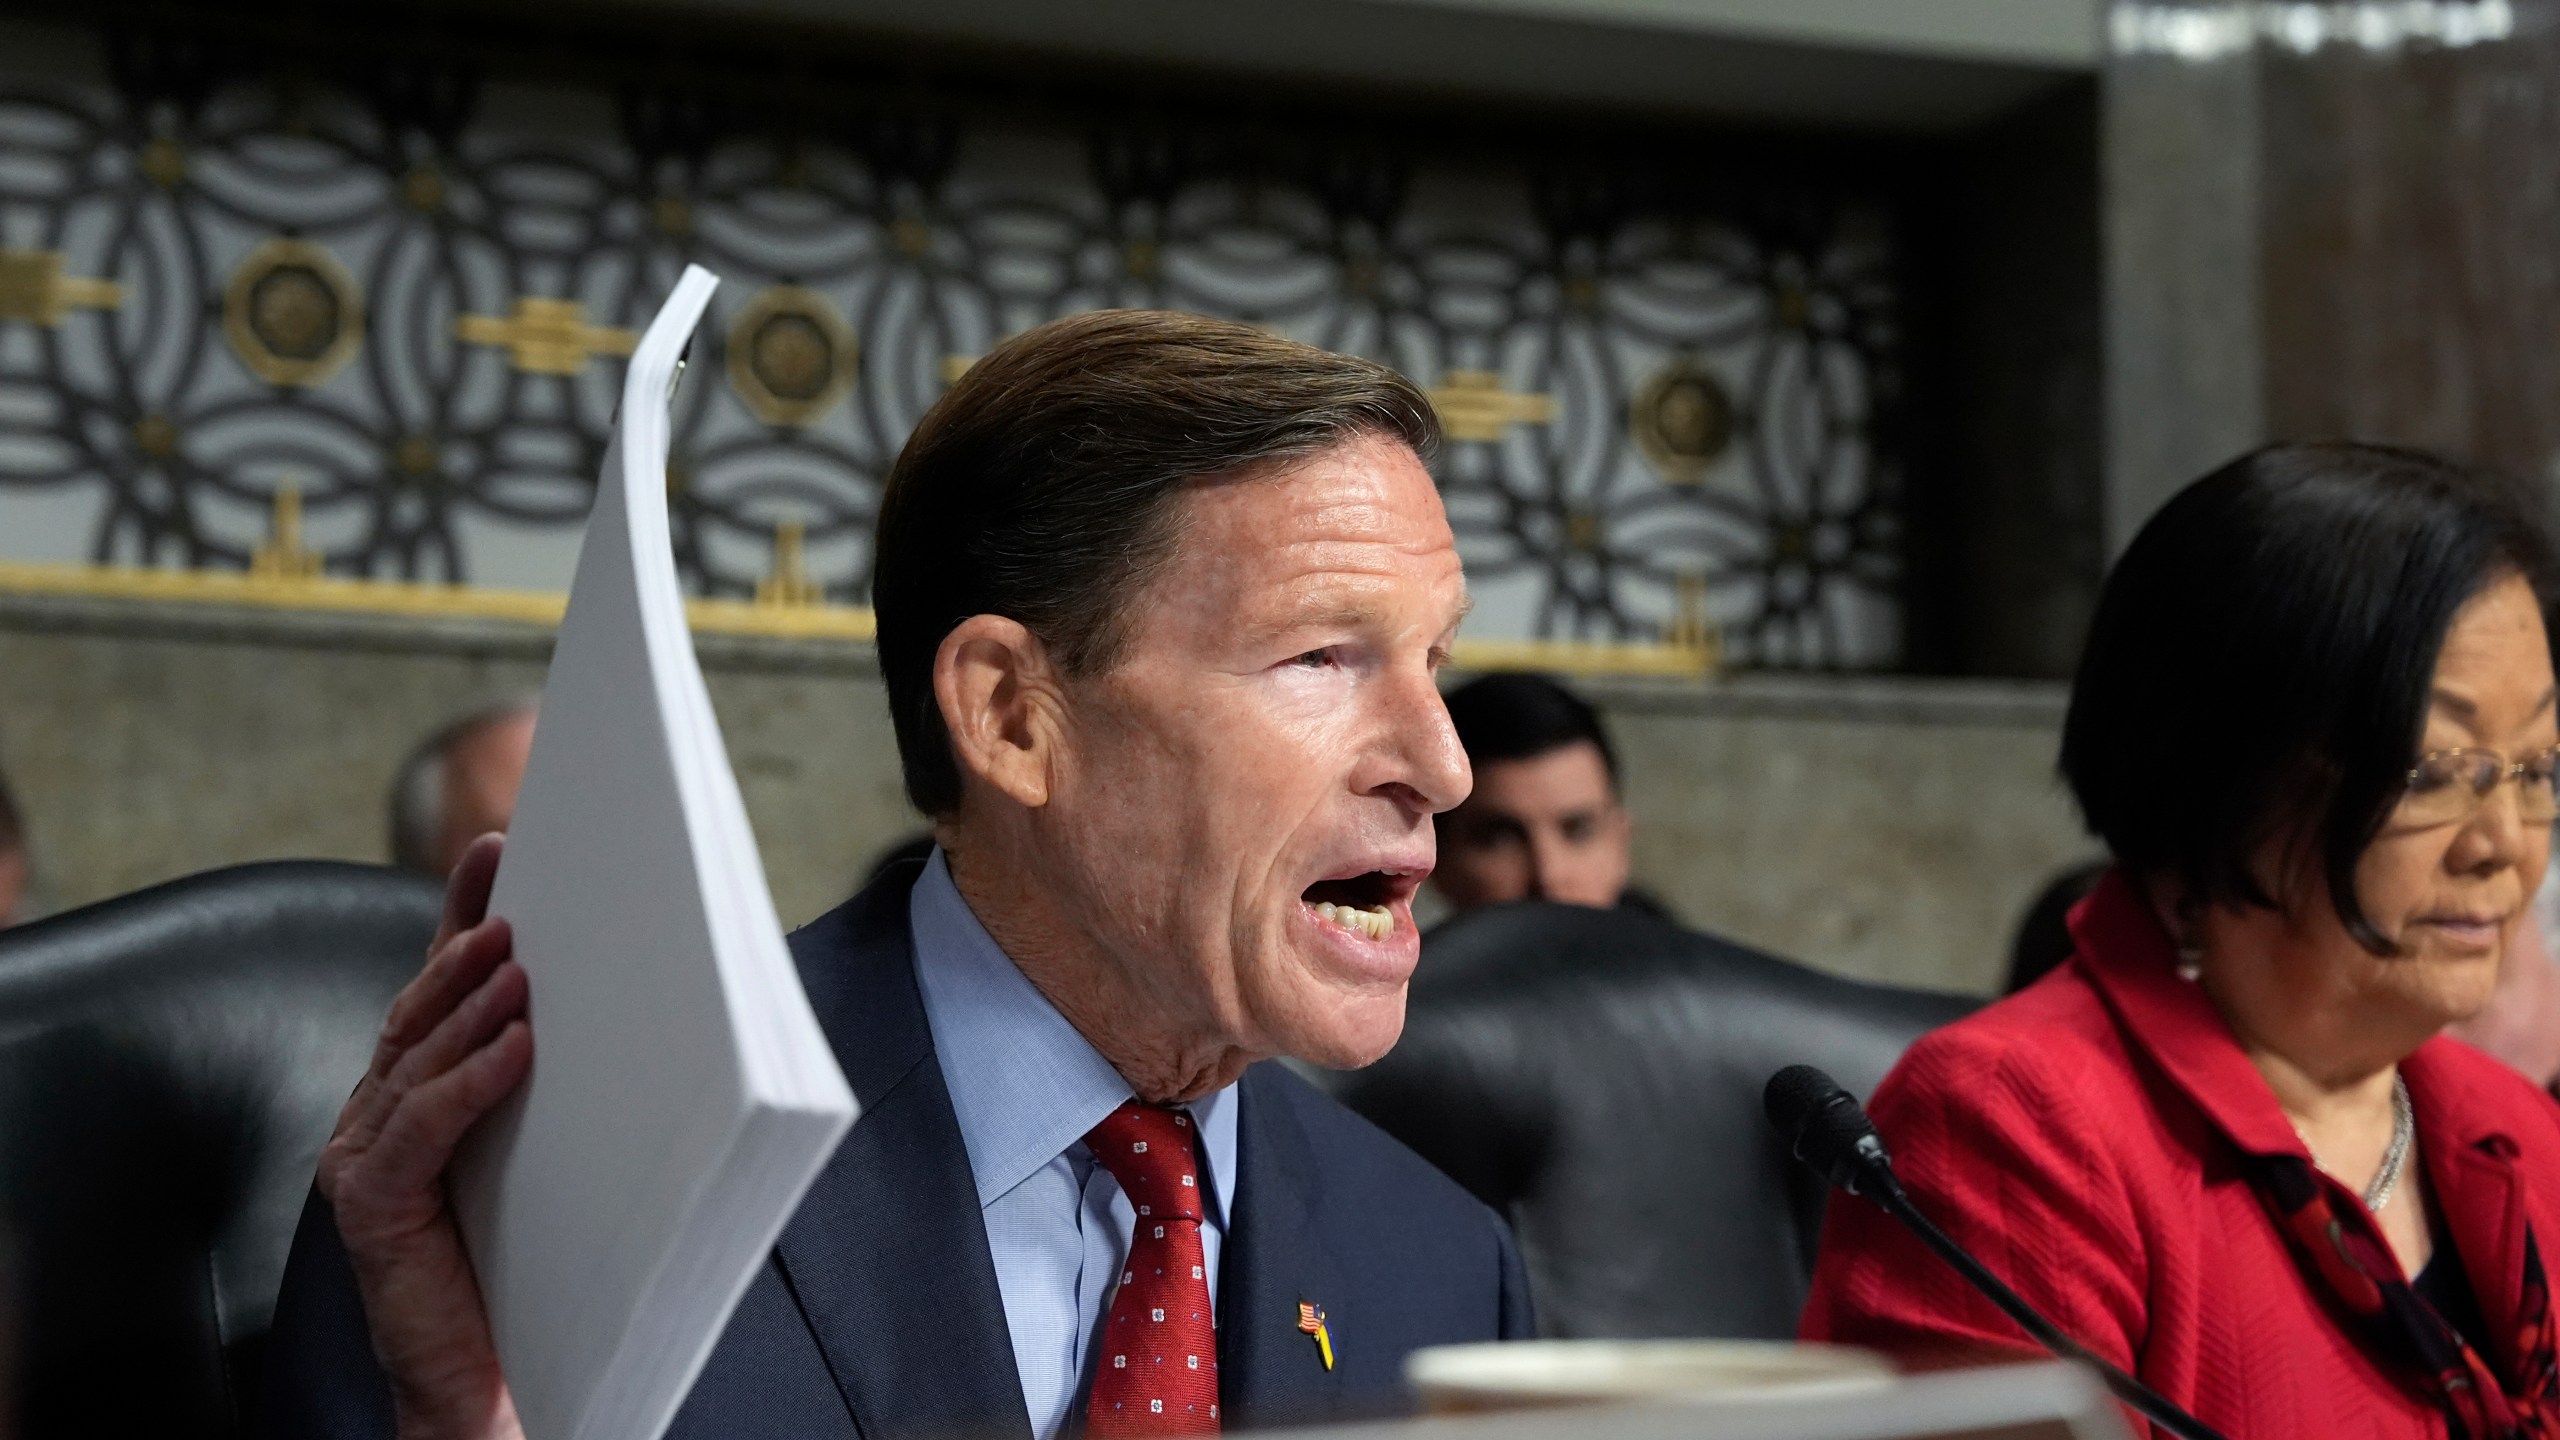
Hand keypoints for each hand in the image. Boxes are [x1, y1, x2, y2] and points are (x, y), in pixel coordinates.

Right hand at [318, 833, 532, 1439]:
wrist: (481, 1375)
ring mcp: (361, 1157)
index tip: (494, 850)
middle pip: (417, 1009)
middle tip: (508, 895)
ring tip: (518, 962)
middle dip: (461, 943)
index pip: (437, 990)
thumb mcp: (540, 1151)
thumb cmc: (519, 1263)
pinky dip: (468, 1082)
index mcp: (413, 1096)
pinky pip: (422, 1127)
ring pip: (415, 1059)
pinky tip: (516, 1048)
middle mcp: (374, 1116)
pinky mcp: (370, 1204)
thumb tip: (625, 1007)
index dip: (458, 916)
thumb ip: (550, 1085)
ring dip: (469, 1004)